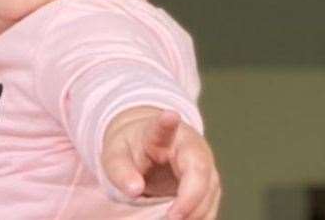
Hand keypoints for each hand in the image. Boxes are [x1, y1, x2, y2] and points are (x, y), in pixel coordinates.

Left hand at [101, 107, 220, 219]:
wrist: (146, 146)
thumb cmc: (130, 149)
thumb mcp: (115, 155)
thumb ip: (121, 171)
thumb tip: (134, 190)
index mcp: (162, 133)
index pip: (165, 128)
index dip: (167, 123)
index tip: (170, 115)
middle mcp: (190, 147)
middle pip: (199, 171)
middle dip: (190, 197)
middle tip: (173, 217)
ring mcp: (204, 166)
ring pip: (209, 192)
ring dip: (196, 212)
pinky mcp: (208, 185)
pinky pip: (209, 205)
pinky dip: (199, 218)